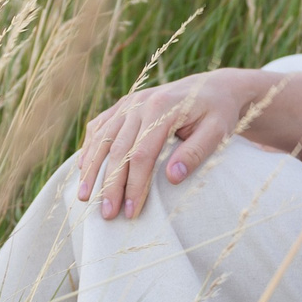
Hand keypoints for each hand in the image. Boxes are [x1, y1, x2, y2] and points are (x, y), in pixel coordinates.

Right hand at [76, 71, 259, 219]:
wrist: (212, 87)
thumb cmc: (218, 113)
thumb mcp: (218, 131)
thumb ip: (196, 152)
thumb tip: (172, 179)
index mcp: (162, 108)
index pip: (142, 154)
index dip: (134, 185)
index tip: (131, 212)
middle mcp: (140, 103)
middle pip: (118, 149)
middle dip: (110, 184)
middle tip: (106, 214)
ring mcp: (128, 103)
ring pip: (102, 138)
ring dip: (91, 168)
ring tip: (84, 197)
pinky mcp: (123, 105)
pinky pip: (100, 126)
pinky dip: (90, 147)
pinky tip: (83, 168)